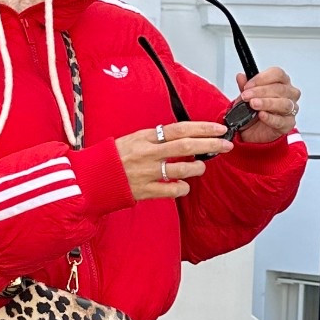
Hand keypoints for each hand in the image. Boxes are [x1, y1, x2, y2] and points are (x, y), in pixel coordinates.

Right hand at [116, 121, 230, 200]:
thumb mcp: (134, 139)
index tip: (218, 128)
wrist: (93, 177)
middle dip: (210, 144)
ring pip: (182, 169)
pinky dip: (183, 187)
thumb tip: (182, 135)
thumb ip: (156, 137)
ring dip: (198, 167)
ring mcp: (147, 173)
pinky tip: (183, 185)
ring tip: (201, 166)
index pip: (179, 129)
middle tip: (226, 144)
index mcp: (145, 137)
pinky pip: (172, 190)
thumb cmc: (114, 157)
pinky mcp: (146, 191)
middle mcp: (148, 154)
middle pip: (186, 146)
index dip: (202, 128)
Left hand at [234, 66, 300, 144]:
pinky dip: (270, 118)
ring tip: (253, 104)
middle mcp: (289, 94)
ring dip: (267, 103)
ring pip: (284, 104)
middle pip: (280, 88)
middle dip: (261, 91)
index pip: (277, 74)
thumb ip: (245, 87)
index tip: (248, 85)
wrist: (252, 131)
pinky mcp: (288, 124)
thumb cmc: (254, 111)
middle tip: (246, 95)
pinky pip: (281, 120)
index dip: (262, 78)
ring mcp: (291, 109)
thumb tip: (241, 77)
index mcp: (281, 82)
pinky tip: (262, 115)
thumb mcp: (246, 97)